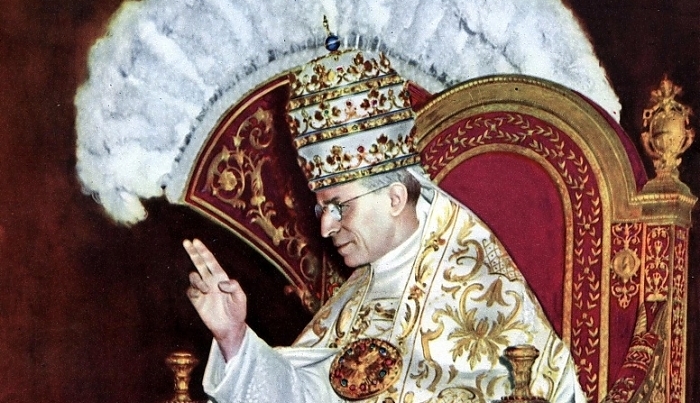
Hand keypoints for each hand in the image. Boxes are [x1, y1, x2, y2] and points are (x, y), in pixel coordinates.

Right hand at [183, 238, 246, 360]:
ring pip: (194, 276)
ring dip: (197, 279)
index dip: (203, 251)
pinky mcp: (197, 301)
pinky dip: (193, 290)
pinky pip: (190, 290)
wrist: (230, 328)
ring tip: (206, 289)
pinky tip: (200, 293)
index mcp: (221, 278)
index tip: (195, 241)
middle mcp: (211, 281)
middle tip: (186, 242)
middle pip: (199, 263)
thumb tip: (221, 282)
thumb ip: (234, 287)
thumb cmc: (237, 312)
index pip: (210, 261)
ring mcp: (203, 291)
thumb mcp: (241, 298)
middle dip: (193, 252)